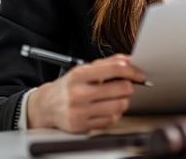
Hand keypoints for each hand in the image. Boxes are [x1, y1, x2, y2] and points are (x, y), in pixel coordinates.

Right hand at [26, 54, 146, 132]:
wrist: (46, 106)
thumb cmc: (68, 86)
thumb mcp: (83, 69)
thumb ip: (107, 63)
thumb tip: (128, 60)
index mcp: (80, 75)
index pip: (115, 69)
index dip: (133, 71)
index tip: (140, 74)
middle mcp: (79, 93)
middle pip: (122, 89)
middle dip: (128, 86)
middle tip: (125, 86)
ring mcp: (80, 111)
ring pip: (120, 105)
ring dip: (123, 100)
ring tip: (115, 97)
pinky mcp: (82, 126)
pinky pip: (111, 120)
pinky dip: (114, 113)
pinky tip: (106, 108)